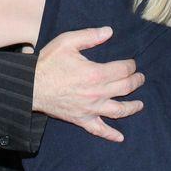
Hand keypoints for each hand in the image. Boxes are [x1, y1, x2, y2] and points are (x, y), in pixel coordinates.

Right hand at [32, 26, 144, 142]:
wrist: (31, 86)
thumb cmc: (48, 63)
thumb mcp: (67, 42)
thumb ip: (89, 36)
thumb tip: (109, 31)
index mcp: (95, 73)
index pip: (122, 70)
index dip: (131, 65)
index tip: (132, 63)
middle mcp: (96, 93)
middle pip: (125, 88)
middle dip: (136, 82)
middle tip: (140, 78)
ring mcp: (90, 109)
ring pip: (119, 111)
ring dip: (132, 108)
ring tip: (140, 104)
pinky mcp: (81, 119)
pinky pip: (99, 130)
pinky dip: (111, 135)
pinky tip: (120, 138)